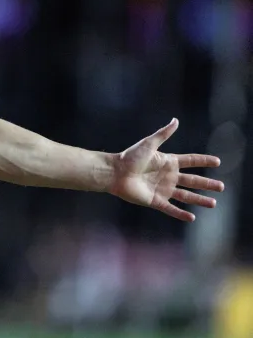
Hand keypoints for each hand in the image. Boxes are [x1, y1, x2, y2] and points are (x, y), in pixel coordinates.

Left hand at [109, 118, 224, 221]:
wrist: (115, 173)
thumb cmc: (130, 157)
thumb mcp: (149, 144)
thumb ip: (163, 134)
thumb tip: (176, 120)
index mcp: (167, 162)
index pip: (190, 161)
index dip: (203, 161)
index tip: (217, 162)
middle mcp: (167, 176)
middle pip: (192, 181)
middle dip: (207, 184)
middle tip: (221, 187)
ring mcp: (162, 189)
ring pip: (186, 196)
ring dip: (199, 200)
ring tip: (213, 203)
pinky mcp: (155, 201)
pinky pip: (170, 208)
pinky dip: (181, 214)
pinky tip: (192, 218)